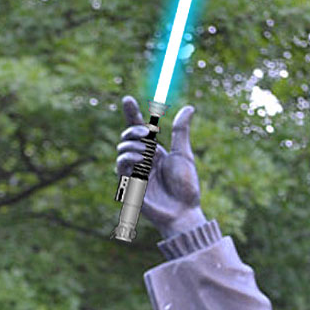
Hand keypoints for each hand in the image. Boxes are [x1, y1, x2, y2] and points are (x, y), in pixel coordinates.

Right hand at [116, 95, 206, 238]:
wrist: (183, 210)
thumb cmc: (185, 186)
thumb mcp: (183, 153)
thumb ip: (181, 131)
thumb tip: (189, 107)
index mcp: (154, 152)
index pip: (138, 129)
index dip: (132, 114)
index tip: (127, 98)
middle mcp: (142, 159)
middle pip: (128, 136)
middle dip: (135, 130)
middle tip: (149, 133)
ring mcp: (135, 171)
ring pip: (122, 148)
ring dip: (135, 146)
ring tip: (149, 155)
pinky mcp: (129, 184)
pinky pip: (121, 165)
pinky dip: (129, 157)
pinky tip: (142, 161)